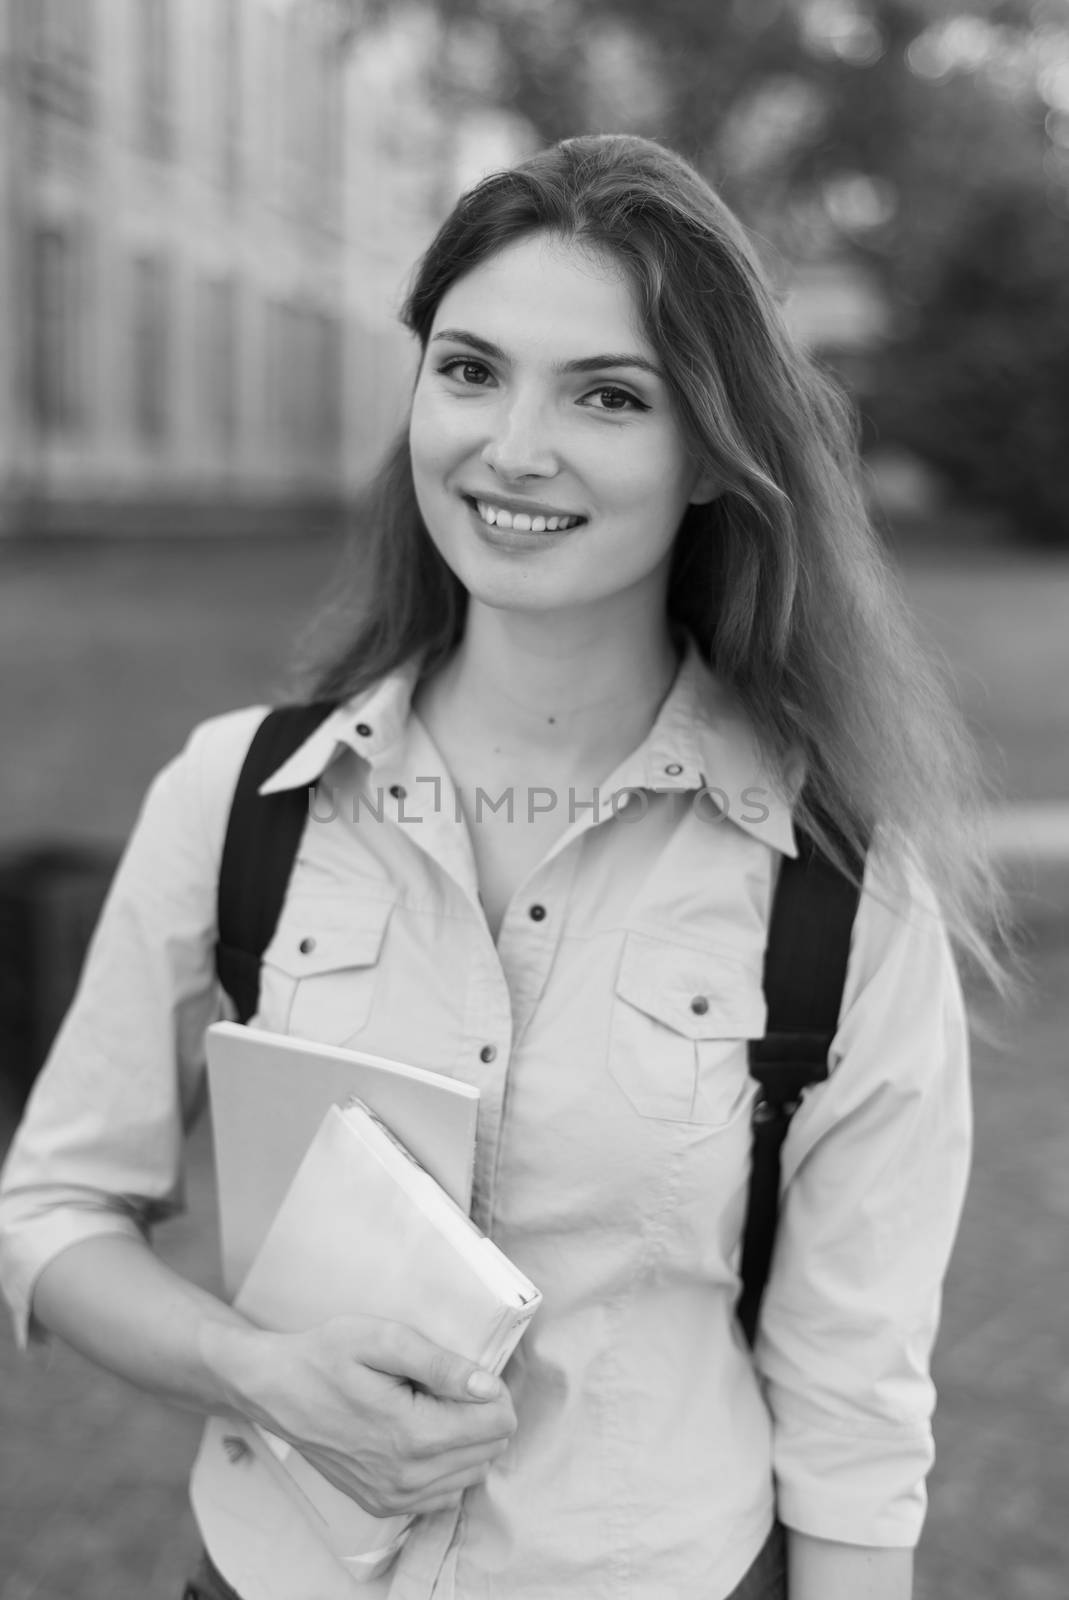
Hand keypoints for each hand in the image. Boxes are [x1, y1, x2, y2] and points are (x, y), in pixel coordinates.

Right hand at [209, 1314, 517, 1516]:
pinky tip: (421, 1434)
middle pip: (490, 1451)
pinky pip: (444, 1494)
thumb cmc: (327, 1356)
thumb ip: (440, 1364)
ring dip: (466, 1441)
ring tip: (429, 1407)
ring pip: (472, 1475)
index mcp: (412, 1434)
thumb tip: (488, 1387)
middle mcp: (408, 1477)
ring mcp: (394, 1497)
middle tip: (445, 1385)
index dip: (493, 1392)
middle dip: (481, 1415)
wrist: (276, 1389)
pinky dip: (446, 1465)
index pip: (497, 1425)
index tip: (467, 1373)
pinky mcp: (384, 1504)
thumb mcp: (383, 1340)